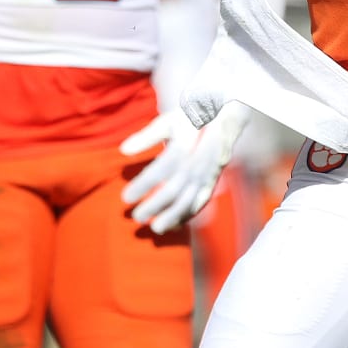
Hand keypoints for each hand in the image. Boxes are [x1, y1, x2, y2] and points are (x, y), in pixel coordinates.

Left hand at [120, 103, 248, 233]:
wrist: (224, 119)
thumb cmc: (190, 120)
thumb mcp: (167, 122)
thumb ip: (146, 137)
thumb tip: (123, 150)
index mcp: (181, 150)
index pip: (157, 173)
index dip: (141, 187)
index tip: (125, 198)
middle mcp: (194, 166)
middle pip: (171, 191)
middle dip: (153, 206)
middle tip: (136, 217)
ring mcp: (205, 175)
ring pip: (188, 201)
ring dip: (172, 217)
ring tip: (156, 228)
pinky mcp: (211, 181)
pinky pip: (201, 202)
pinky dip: (189, 215)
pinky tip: (176, 225)